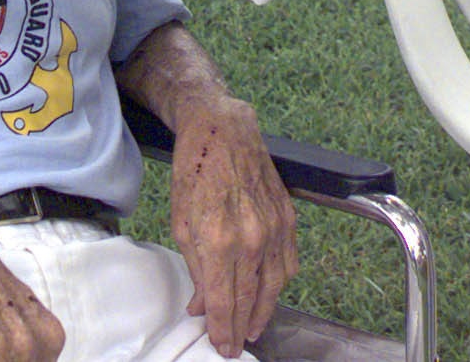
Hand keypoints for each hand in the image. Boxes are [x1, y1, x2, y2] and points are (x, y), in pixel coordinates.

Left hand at [170, 96, 298, 357]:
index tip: (220, 347)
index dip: (222, 330)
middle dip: (241, 328)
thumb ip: (194, 267)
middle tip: (235, 345)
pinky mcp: (288, 216)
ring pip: (275, 286)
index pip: (224, 302)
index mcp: (218, 239)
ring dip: (264, 311)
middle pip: (251, 299)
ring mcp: (274, 227)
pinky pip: (289, 262)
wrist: (221, 129)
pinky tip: (271, 291)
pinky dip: (280, 283)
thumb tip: (202, 304)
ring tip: (253, 325)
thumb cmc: (194, 171)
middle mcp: (251, 237)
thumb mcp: (180, 221)